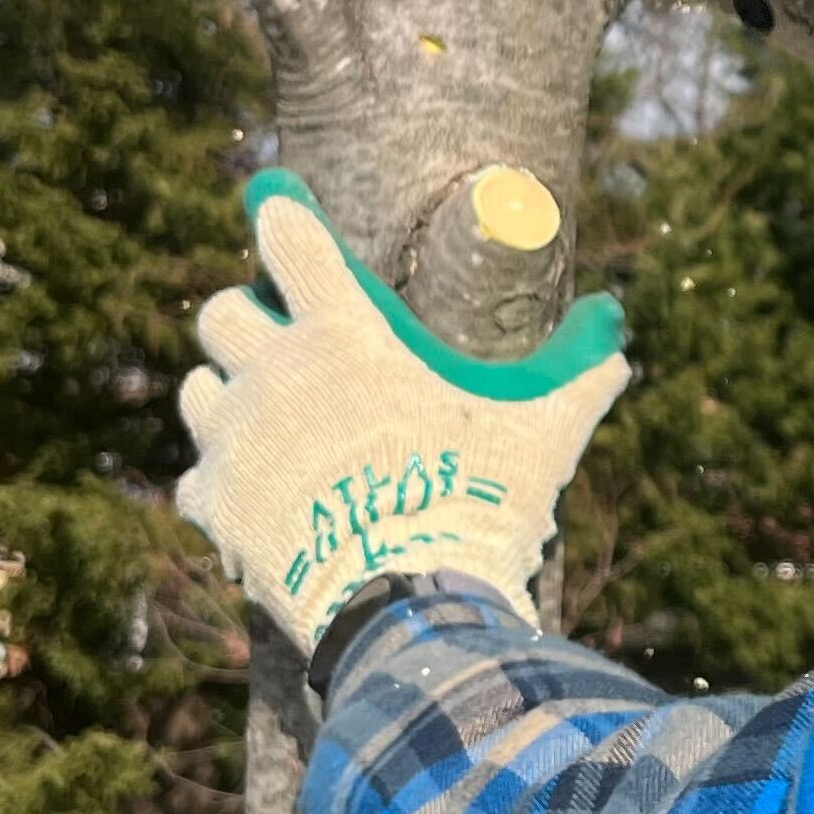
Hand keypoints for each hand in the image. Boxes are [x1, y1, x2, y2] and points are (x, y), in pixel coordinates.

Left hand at [174, 171, 629, 661]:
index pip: (289, 240)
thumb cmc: (478, 501)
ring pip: (196, 388)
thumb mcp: (541, 432)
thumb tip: (617, 329)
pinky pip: (196, 477)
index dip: (280, 216)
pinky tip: (260, 505)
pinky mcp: (214, 503)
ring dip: (225, 396)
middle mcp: (274, 371)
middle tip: (285, 348)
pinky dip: (222, 486)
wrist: (411, 605)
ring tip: (267, 425)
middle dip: (248, 321)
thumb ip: (575, 375)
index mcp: (344, 333)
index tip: (277, 207)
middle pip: (221, 312)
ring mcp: (234, 438)